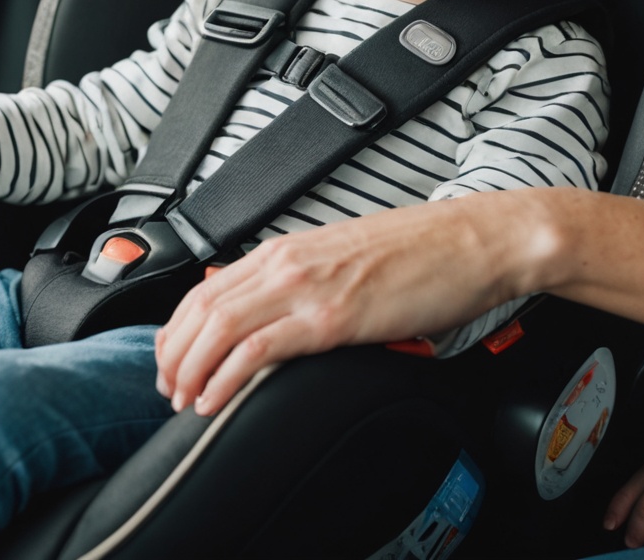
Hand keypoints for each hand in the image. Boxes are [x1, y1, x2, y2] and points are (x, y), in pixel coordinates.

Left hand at [152, 194, 537, 414]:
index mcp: (289, 249)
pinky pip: (258, 349)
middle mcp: (287, 262)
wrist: (476, 242)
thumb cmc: (426, 252)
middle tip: (168, 390)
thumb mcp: (348, 260)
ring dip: (189, 370)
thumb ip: (308, 280)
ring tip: (183, 401)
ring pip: (217, 328)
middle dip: (172, 355)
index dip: (177, 329)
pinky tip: (213, 400)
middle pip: (200, 308)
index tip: (170, 359)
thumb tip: (282, 312)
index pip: (205, 286)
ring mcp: (308, 288)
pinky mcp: (332, 317)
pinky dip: (225, 378)